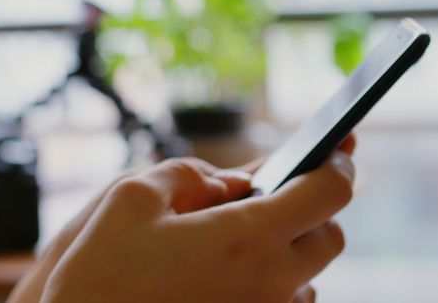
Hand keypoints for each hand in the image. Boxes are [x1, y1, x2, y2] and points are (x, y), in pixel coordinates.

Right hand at [38, 139, 355, 302]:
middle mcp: (270, 284)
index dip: (338, 163)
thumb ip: (187, 174)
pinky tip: (224, 279)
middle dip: (312, 209)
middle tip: (274, 196)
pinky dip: (269, 287)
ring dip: (288, 254)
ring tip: (235, 244)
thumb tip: (225, 181)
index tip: (335, 150)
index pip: (330, 192)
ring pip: (307, 279)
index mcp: (247, 237)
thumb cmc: (99, 276)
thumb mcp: (129, 198)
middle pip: (330, 238)